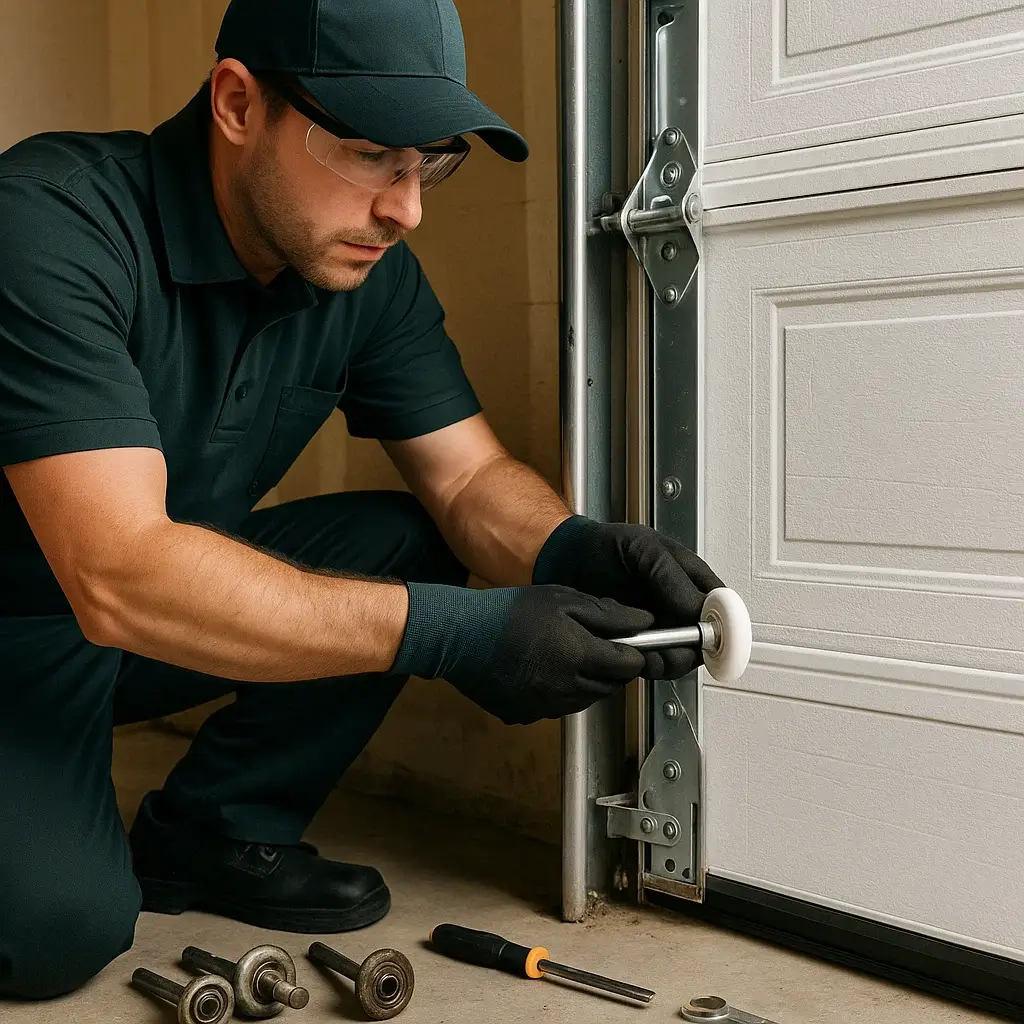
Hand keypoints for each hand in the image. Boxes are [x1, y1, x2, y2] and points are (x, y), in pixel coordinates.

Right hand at [390, 582, 654, 725]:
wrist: (459, 635)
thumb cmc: (509, 611)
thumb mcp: (564, 600)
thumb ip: (609, 613)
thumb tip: (645, 621)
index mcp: (581, 657)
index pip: (630, 667)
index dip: (631, 652)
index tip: (624, 641)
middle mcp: (567, 689)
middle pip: (609, 686)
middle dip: (607, 666)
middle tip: (588, 641)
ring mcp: (544, 707)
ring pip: (583, 699)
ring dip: (583, 680)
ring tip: (560, 652)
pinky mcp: (523, 715)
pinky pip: (554, 708)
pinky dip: (555, 692)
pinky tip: (538, 669)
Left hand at [532, 516, 724, 678]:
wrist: (567, 561)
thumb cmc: (604, 546)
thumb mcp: (642, 548)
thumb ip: (670, 575)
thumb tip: (697, 607)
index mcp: (687, 577)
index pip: (720, 604)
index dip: (722, 623)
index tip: (713, 635)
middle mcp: (677, 604)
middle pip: (704, 637)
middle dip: (693, 649)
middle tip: (676, 649)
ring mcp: (659, 624)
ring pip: (680, 655)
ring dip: (669, 660)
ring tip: (651, 653)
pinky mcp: (638, 641)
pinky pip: (653, 661)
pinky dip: (646, 663)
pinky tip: (635, 655)